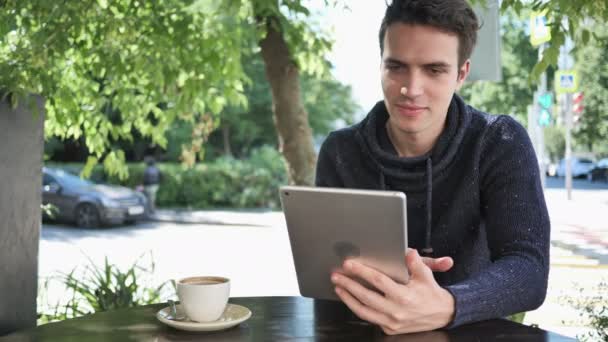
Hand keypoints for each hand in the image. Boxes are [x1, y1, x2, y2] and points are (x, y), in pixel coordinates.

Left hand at [331, 249, 454, 334]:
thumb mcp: (426, 275)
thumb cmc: (431, 293)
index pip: (378, 281)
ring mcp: (392, 322)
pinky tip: (351, 299)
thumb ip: (415, 262)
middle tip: (337, 275)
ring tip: (339, 287)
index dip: (362, 272)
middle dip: (348, 284)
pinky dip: (358, 308)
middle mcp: (396, 311)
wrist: (442, 314)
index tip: (350, 264)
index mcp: (405, 296)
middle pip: (366, 296)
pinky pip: (370, 318)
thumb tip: (407, 252)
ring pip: (363, 311)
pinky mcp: (389, 329)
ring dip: (348, 298)